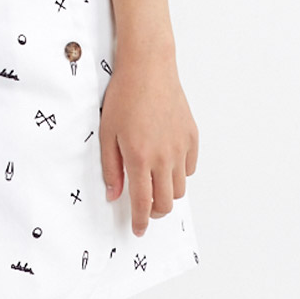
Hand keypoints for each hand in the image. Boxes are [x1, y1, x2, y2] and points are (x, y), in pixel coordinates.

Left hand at [99, 53, 198, 236]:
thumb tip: (114, 194)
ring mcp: (181, 147)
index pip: (143, 203)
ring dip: (167, 193)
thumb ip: (111, 167)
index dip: (140, 221)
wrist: (148, 68)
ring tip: (154, 184)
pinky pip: (190, 167)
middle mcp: (164, 157)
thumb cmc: (124, 96)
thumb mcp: (107, 132)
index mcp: (140, 157)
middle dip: (154, 212)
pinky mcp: (192, 136)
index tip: (137, 230)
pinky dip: (179, 173)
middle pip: (166, 203)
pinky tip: (167, 163)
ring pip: (180, 188)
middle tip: (145, 209)